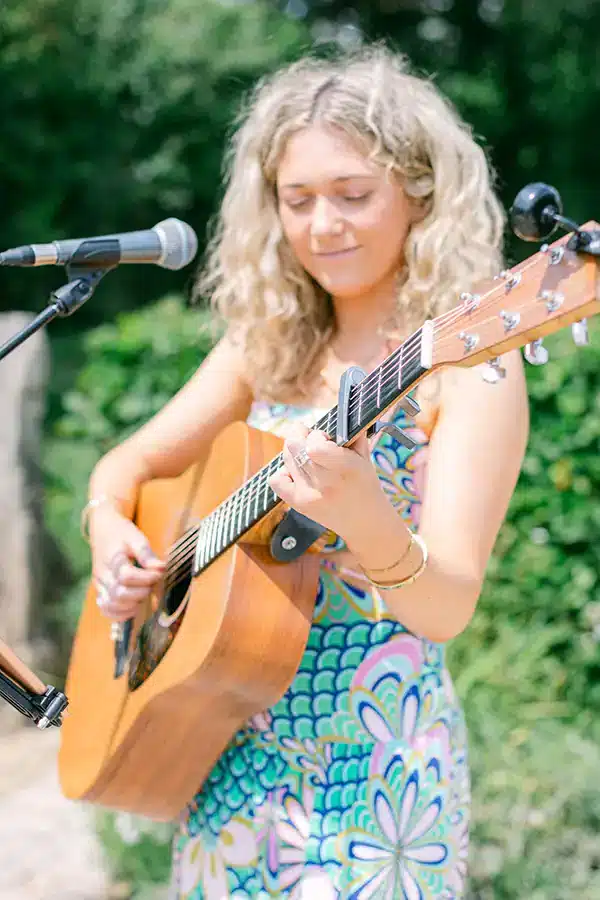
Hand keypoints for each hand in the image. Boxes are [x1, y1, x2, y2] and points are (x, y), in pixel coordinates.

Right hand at [88, 504, 165, 621]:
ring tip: (143, 594)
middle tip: (152, 585)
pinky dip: (119, 614)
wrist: (102, 530)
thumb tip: (160, 569)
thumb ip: (147, 554)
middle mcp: (103, 574)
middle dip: (141, 592)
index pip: (126, 575)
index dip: (146, 578)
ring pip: (111, 604)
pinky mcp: (100, 591)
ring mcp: (99, 584)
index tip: (158, 573)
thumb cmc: (121, 533)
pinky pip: (105, 609)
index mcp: (112, 558)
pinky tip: (133, 607)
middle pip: (119, 593)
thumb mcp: (136, 537)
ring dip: (131, 604)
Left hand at [268, 425, 388, 541]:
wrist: (366, 523)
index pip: (314, 446)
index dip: (316, 436)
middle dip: (301, 437)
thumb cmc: (365, 485)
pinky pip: (276, 480)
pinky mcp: (299, 505)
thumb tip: (339, 412)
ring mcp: (310, 495)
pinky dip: (283, 471)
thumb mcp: (365, 458)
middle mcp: (327, 483)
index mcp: (347, 468)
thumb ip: (352, 435)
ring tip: (308, 456)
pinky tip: (297, 473)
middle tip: (310, 439)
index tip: (324, 438)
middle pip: (295, 447)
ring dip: (294, 451)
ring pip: (287, 459)